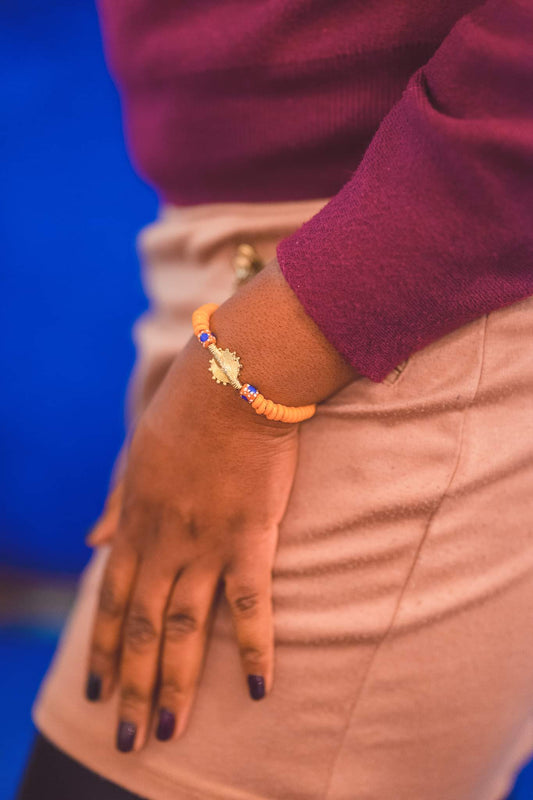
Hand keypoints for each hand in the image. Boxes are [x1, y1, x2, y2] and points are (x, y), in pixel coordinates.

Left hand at [86, 335, 298, 750]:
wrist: (232, 379)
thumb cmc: (186, 408)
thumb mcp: (137, 455)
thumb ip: (115, 502)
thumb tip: (91, 542)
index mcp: (135, 521)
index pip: (112, 599)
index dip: (103, 649)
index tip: (97, 691)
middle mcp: (162, 542)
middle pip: (141, 628)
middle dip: (131, 686)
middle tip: (127, 738)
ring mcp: (204, 543)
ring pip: (183, 628)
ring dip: (175, 684)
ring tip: (168, 732)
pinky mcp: (249, 536)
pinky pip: (250, 604)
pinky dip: (255, 649)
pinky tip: (259, 690)